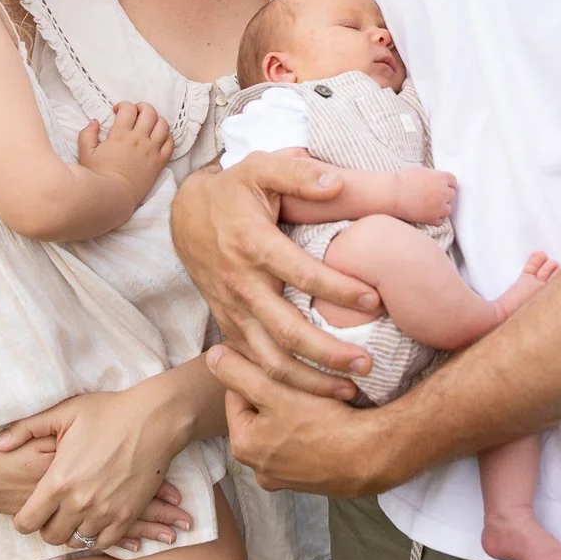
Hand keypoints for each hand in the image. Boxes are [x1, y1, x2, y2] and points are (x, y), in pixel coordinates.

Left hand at [0, 386, 186, 550]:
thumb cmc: (108, 412)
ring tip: (75, 513)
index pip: (26, 522)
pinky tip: (95, 519)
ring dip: (73, 529)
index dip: (24, 518)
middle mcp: (79, 502)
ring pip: (77, 540)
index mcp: (59, 480)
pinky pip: (104, 543)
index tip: (30, 510)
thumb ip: (26, 429)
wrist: (154, 419)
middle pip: (50, 536)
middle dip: (47, 526)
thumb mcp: (64, 413)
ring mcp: (104, 511)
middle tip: (53, 511)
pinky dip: (97, 535)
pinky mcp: (127, 515)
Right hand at [78, 102, 173, 209]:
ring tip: (149, 123)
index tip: (117, 112)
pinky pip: (171, 143)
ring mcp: (152, 150)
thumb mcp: (85, 153)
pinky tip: (159, 138)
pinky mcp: (160, 162)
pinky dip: (167, 136)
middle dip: (142, 107)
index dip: (124, 105)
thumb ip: (87, 134)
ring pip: (163, 125)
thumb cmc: (98, 176)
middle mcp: (139, 139)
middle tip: (136, 113)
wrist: (115, 198)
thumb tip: (95, 121)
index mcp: (121, 134)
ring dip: (157, 119)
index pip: (129, 109)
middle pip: (149, 112)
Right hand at [172, 153, 379, 389]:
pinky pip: (255, 364)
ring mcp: (232, 311)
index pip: (302, 274)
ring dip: (309, 381)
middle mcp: (241, 284)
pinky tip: (315, 392)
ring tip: (348, 390)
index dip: (339, 290)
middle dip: (329, 353)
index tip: (375, 300)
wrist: (185, 216)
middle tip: (368, 364)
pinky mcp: (228, 326)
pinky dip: (284, 384)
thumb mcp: (261, 168)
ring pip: (269, 360)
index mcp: (253, 244)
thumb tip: (337, 182)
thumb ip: (299, 172)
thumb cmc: (233, 191)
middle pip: (287, 332)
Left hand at [206, 346, 387, 496]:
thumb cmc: (323, 423)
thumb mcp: (274, 392)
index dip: (258, 372)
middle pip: (258, 412)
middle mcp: (258, 468)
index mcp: (243, 446)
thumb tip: (212, 356)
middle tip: (301, 379)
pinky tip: (325, 419)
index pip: (238, 393)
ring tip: (316, 397)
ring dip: (292, 409)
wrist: (372, 456)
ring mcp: (284, 477)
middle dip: (275, 392)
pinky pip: (299, 445)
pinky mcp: (308, 480)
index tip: (281, 363)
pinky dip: (308, 430)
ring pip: (280, 427)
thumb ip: (239, 373)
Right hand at [393, 167, 456, 224]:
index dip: (446, 184)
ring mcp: (440, 207)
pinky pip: (440, 220)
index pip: (453, 181)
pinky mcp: (434, 219)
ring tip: (427, 205)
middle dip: (443, 195)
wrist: (393, 194)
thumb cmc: (402, 182)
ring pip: (448, 209)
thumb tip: (437, 180)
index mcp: (441, 178)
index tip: (442, 186)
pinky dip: (434, 218)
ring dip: (441, 207)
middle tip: (431, 195)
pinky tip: (425, 213)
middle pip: (451, 195)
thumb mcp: (421, 171)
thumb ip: (434, 176)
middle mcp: (444, 192)